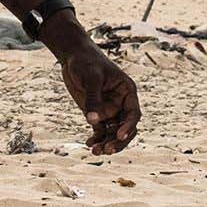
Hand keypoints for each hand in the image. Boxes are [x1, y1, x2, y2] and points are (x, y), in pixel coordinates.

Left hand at [51, 25, 139, 154]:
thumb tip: (92, 121)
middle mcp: (121, 103)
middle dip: (118, 141)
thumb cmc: (86, 61)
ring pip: (112, 132)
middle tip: (107, 150)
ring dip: (106, 143)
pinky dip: (96, 139)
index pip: (133, 114)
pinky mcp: (96, 113)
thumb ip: (93, 99)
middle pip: (125, 128)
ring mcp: (109, 109)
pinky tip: (89, 144)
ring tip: (95, 151)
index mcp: (127, 92)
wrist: (73, 55)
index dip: (128, 127)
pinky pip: (100, 130)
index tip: (119, 136)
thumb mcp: (91, 78)